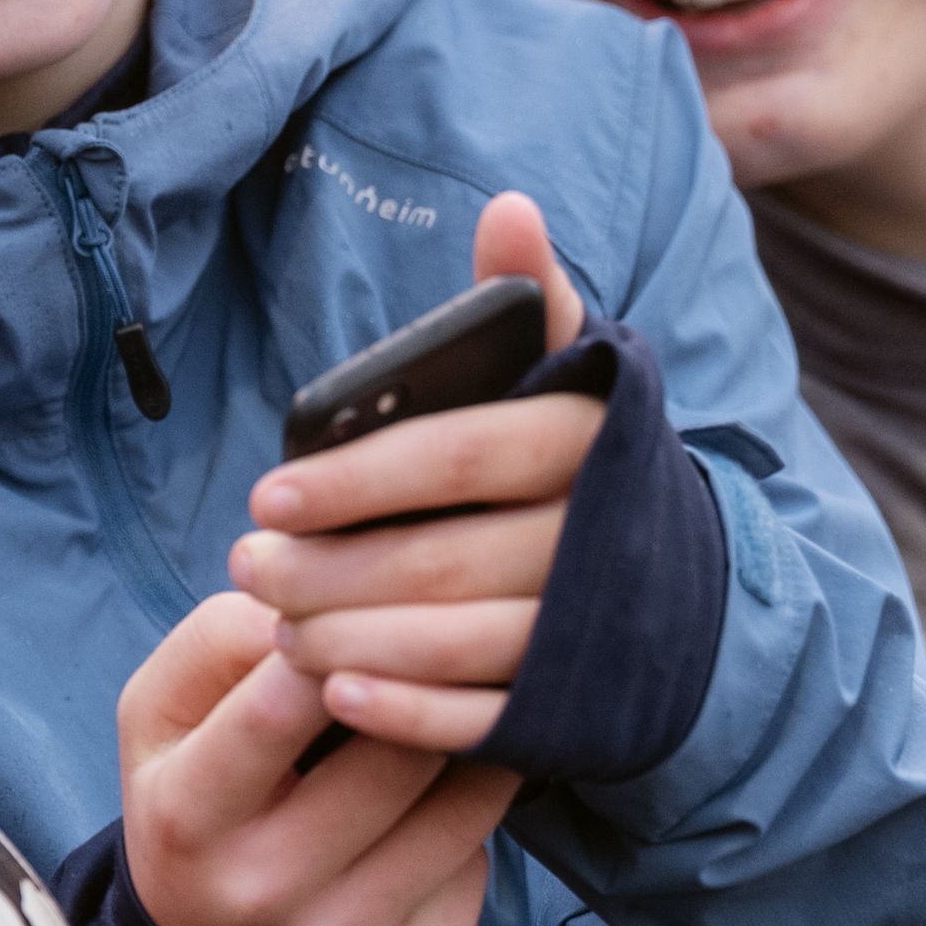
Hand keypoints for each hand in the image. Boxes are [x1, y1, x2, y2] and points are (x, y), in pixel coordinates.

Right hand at [117, 585, 522, 925]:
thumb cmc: (203, 800)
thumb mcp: (167, 717)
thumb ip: (224, 638)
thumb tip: (334, 596)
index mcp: (186, 812)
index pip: (280, 705)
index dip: (345, 636)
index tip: (377, 598)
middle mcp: (258, 891)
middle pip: (395, 751)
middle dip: (432, 682)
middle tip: (456, 636)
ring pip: (458, 801)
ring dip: (476, 735)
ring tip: (469, 699)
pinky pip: (478, 857)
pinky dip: (479, 806)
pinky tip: (463, 786)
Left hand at [241, 193, 604, 758]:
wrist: (679, 589)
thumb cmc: (578, 467)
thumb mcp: (567, 379)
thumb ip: (528, 304)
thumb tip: (510, 206)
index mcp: (586, 441)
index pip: (458, 455)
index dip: (355, 478)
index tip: (265, 494)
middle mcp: (599, 538)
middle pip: (441, 559)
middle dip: (328, 570)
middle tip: (247, 567)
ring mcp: (589, 631)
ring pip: (455, 643)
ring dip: (351, 639)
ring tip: (279, 631)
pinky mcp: (575, 706)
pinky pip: (482, 718)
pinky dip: (406, 712)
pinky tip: (339, 694)